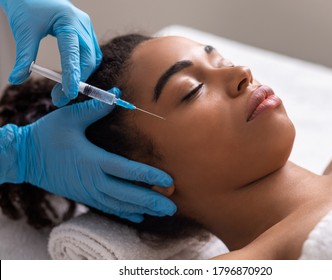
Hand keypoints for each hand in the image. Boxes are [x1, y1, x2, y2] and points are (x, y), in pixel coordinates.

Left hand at [0, 0, 101, 105]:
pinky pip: (91, 54)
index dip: (72, 76)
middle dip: (77, 81)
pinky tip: (74, 76)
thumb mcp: (24, 31)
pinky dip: (84, 67)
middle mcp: (82, 25)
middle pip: (87, 60)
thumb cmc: (27, 5)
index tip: (68, 94)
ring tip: (65, 89)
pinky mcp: (85, 32)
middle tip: (60, 97)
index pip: (73, 54)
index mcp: (69, 21)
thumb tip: (17, 78)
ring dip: (82, 75)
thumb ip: (24, 57)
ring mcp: (86, 28)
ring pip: (92, 59)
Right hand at [10, 89, 175, 221]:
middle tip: (172, 206)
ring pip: (120, 204)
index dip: (148, 176)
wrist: (23, 158)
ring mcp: (88, 191)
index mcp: (93, 161)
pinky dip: (125, 212)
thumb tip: (118, 93)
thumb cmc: (46, 135)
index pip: (126, 170)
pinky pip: (108, 207)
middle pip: (127, 194)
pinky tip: (139, 215)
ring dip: (143, 208)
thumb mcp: (69, 118)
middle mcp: (93, 180)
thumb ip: (95, 108)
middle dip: (152, 201)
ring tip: (162, 211)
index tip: (168, 180)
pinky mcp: (83, 196)